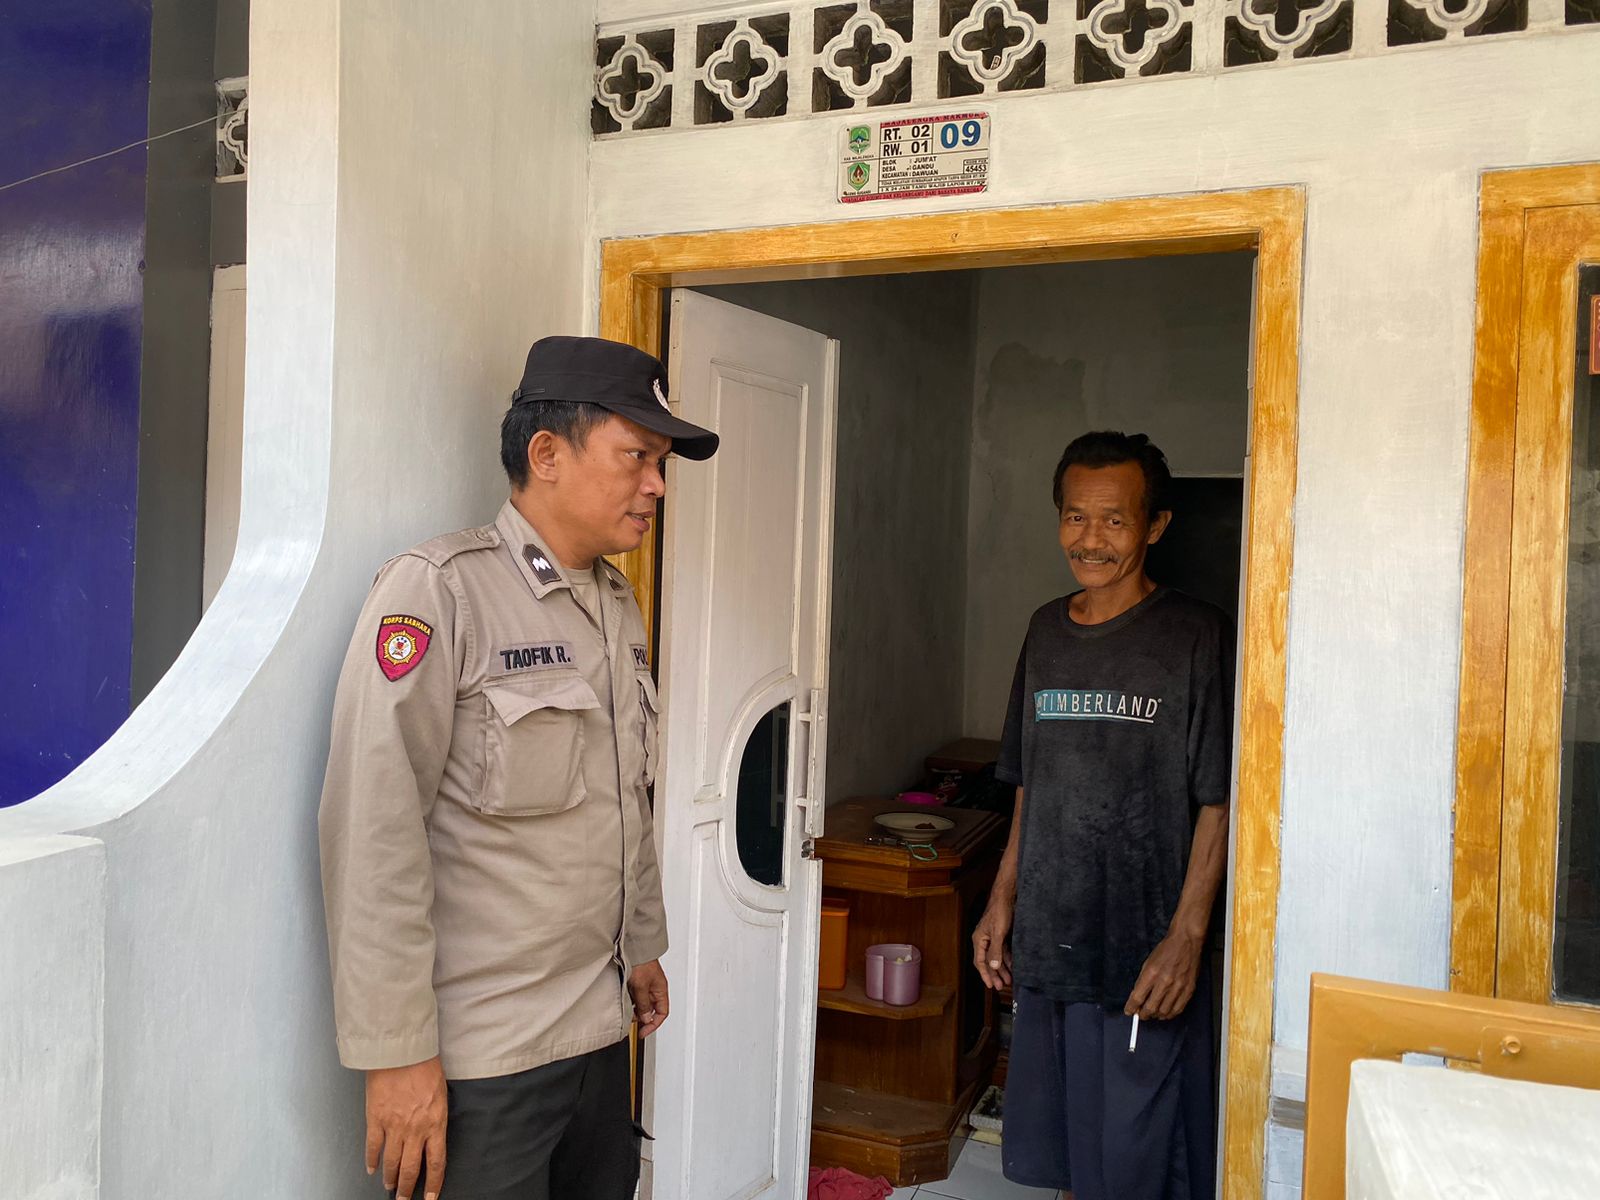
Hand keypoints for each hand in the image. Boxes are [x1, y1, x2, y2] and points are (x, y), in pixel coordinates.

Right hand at [365, 1057, 446, 1199]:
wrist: (402, 1052)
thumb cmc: (425, 1066)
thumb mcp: (440, 1094)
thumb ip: (435, 1117)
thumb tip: (432, 1133)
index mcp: (435, 1123)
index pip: (436, 1163)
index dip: (433, 1184)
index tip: (430, 1197)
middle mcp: (415, 1130)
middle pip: (411, 1169)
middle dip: (407, 1188)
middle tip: (404, 1198)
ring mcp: (394, 1126)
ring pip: (391, 1162)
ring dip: (390, 1178)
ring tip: (389, 1187)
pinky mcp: (375, 1119)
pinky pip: (373, 1147)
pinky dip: (371, 1160)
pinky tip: (371, 1169)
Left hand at [629, 960, 669, 1036]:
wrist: (634, 947)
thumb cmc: (642, 962)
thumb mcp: (641, 986)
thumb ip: (644, 1004)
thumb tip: (645, 1019)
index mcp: (661, 990)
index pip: (662, 1013)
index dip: (653, 1024)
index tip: (643, 1032)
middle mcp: (655, 988)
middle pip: (652, 1010)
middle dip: (642, 1018)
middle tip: (632, 1022)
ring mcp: (646, 985)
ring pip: (643, 1004)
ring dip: (635, 1009)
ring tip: (627, 1011)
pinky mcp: (638, 981)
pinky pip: (636, 996)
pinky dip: (631, 1002)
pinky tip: (624, 1002)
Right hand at [972, 900, 1013, 989]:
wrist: (1007, 896)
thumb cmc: (999, 912)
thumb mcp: (998, 933)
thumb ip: (995, 950)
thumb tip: (992, 966)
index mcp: (979, 940)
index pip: (980, 962)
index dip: (985, 974)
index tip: (991, 985)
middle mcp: (984, 940)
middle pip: (988, 961)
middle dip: (995, 974)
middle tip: (1001, 986)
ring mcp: (993, 937)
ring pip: (996, 957)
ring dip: (1002, 968)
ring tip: (1009, 979)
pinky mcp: (1001, 934)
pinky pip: (1003, 951)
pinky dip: (1007, 959)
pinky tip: (1013, 966)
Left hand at [1124, 929, 1203, 1019]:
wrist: (1186, 942)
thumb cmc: (1166, 950)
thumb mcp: (1147, 963)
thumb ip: (1142, 981)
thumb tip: (1138, 997)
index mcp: (1151, 973)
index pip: (1138, 997)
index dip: (1131, 1008)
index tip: (1129, 1011)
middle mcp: (1165, 982)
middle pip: (1150, 1008)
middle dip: (1143, 1014)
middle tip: (1141, 1015)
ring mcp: (1178, 987)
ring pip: (1164, 1012)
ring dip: (1156, 1016)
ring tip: (1152, 1014)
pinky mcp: (1188, 990)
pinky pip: (1178, 1009)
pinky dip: (1170, 1014)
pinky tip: (1165, 1013)